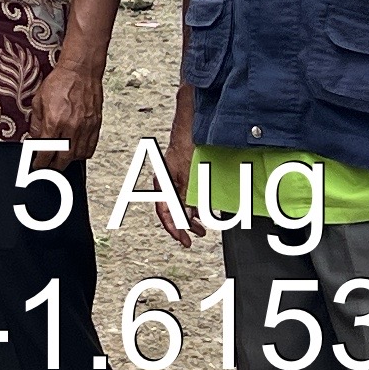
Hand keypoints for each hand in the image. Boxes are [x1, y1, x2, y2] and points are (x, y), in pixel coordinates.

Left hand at [28, 55, 103, 158]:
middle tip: (49, 166)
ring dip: (68, 160)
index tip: (38, 165)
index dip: (40, 162)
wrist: (80, 70)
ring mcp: (85, 127)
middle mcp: (71, 127)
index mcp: (54, 121)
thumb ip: (36, 124)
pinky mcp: (95, 125)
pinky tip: (75, 151)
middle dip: (54, 166)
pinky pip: (90, 148)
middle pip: (63, 159)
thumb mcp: (38, 101)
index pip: (46, 151)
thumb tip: (35, 140)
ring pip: (78, 156)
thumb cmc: (60, 82)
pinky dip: (82, 153)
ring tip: (61, 157)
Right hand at [155, 134, 206, 249]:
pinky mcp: (185, 175)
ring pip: (182, 204)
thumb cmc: (184, 147)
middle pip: (173, 211)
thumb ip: (185, 198)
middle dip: (184, 226)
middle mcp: (168, 183)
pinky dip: (196, 206)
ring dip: (192, 217)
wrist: (190, 130)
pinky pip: (189, 196)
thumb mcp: (187, 178)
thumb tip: (186, 217)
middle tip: (190, 239)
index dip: (173, 227)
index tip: (181, 238)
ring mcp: (176, 179)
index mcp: (163, 184)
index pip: (165, 212)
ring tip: (201, 229)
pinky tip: (205, 211)